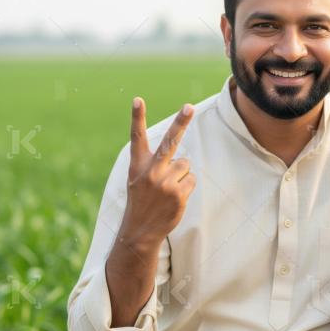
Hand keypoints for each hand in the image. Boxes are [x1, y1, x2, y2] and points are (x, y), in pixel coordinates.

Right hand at [118, 97, 195, 248]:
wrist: (140, 231)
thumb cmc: (142, 201)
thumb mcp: (138, 180)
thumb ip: (153, 165)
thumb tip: (185, 159)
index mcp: (138, 166)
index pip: (137, 138)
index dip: (137, 118)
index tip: (138, 100)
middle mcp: (150, 171)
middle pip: (170, 141)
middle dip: (180, 122)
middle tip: (190, 106)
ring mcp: (165, 182)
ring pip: (185, 165)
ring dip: (181, 175)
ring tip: (168, 189)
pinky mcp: (178, 194)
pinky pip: (192, 180)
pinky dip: (187, 187)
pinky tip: (174, 198)